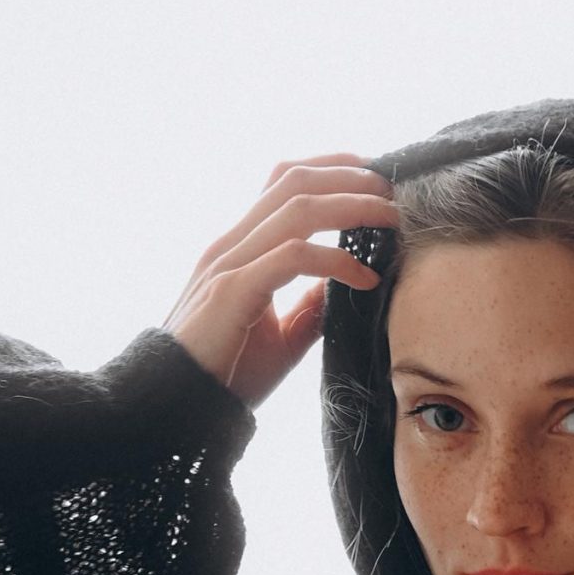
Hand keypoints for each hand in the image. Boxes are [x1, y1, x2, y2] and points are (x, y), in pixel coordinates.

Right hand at [162, 155, 399, 409]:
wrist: (180, 407)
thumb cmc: (225, 374)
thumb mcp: (280, 335)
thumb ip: (309, 306)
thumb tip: (343, 286)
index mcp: (240, 247)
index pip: (284, 183)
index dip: (331, 167)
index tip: (374, 177)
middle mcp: (232, 244)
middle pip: (294, 181)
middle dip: (349, 177)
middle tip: (393, 191)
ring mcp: (229, 264)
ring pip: (297, 208)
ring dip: (351, 206)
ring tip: (390, 219)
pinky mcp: (232, 291)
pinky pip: (292, 257)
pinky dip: (336, 260)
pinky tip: (366, 278)